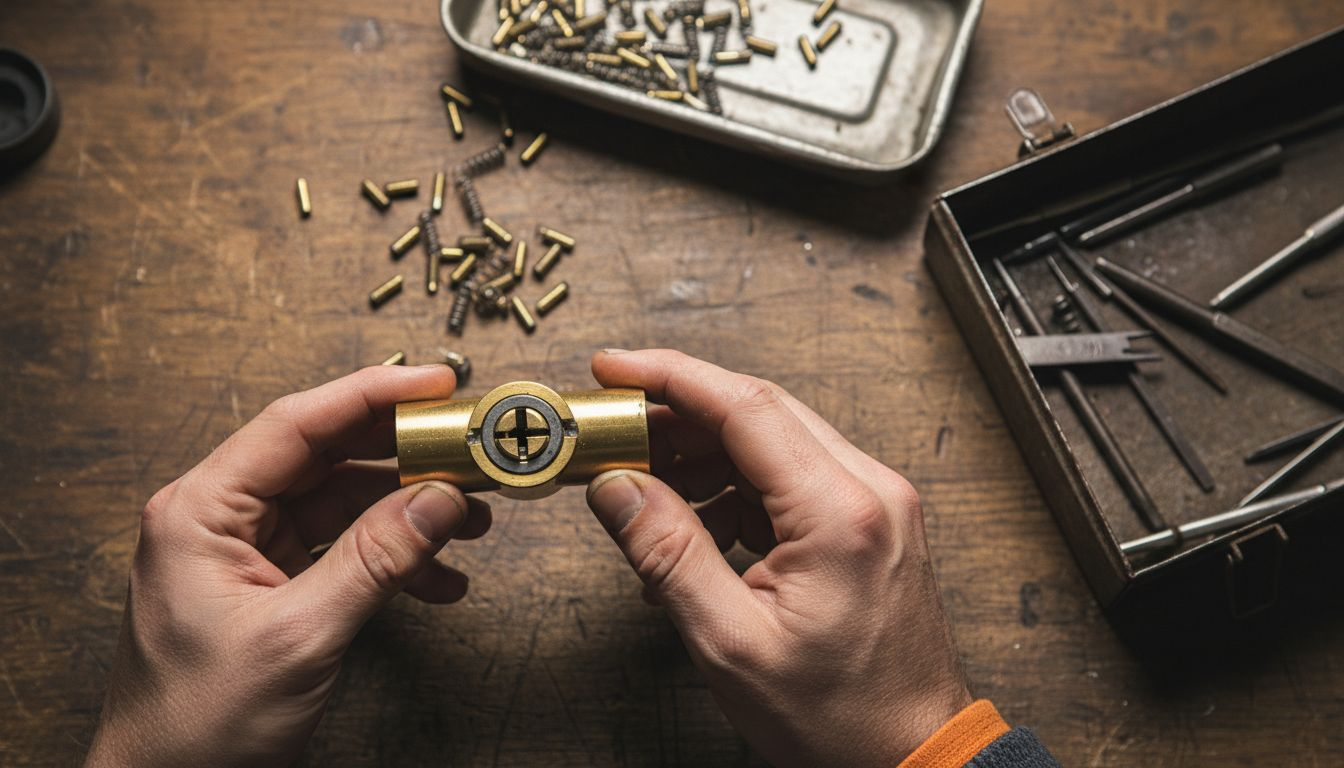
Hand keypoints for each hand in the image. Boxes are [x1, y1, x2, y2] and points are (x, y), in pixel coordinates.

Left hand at [86, 365, 490, 767]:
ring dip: (407, 511)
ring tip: (470, 520)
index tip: (436, 384)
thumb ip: (377, 559)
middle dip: (403, 455)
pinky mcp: (268, 585)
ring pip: (342, 503)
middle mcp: (220, 519)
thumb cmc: (197, 725)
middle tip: (467, 448)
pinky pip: (341, 549)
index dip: (373, 394)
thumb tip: (441, 499)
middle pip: (326, 457)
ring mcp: (244, 552)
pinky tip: (440, 579)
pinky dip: (392, 559)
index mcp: (201, 511)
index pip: (297, 425)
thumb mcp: (300, 636)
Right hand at [586, 350, 970, 767]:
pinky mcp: (865, 520)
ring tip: (643, 493)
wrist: (911, 754)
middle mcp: (868, 490)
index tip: (614, 367)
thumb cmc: (838, 717)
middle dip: (677, 415)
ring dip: (702, 457)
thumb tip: (616, 488)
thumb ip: (668, 554)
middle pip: (758, 414)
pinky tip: (692, 533)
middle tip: (614, 431)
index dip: (670, 377)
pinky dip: (732, 492)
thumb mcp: (731, 644)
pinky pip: (787, 480)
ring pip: (771, 443)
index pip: (745, 408)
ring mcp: (873, 502)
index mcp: (840, 513)